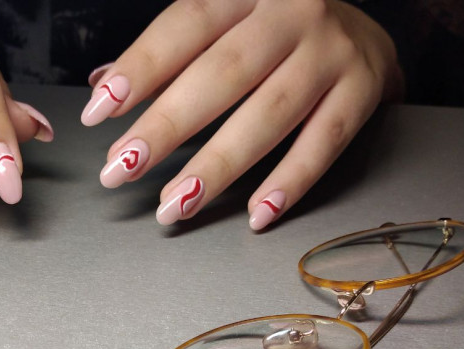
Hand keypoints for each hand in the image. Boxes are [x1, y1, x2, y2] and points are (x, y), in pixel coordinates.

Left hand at [81, 0, 402, 230]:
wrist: (365, 27)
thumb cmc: (275, 29)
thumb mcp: (224, 21)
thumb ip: (168, 53)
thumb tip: (102, 84)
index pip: (185, 25)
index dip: (138, 70)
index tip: (98, 112)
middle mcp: (291, 12)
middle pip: (222, 74)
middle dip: (166, 128)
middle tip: (122, 168)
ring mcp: (330, 51)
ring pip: (268, 114)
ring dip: (216, 167)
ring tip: (174, 205)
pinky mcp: (362, 89)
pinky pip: (323, 143)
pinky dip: (289, 182)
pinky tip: (257, 214)